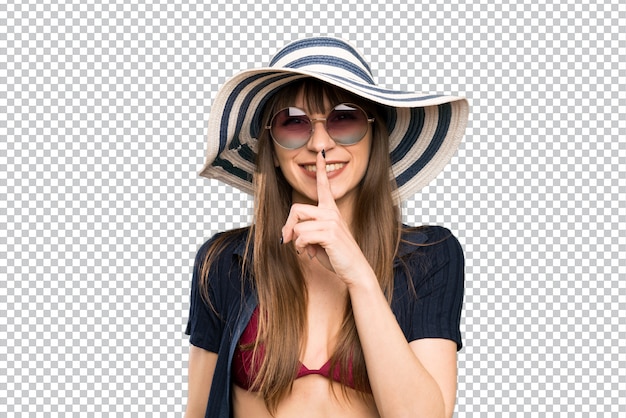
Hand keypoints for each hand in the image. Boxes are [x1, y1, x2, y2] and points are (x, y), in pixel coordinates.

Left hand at [281, 151, 371, 282]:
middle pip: (296, 209)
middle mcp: (331, 212)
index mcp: (331, 210)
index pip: (324, 186)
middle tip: (287, 240)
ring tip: (306, 250)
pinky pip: (302, 236)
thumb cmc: (337, 255)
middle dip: (287, 226)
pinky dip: (301, 247)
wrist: (354, 269)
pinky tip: (310, 253)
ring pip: (297, 225)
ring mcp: (331, 222)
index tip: (321, 153)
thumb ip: (306, 231)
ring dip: (296, 241)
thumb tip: (289, 234)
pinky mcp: (330, 233)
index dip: (321, 169)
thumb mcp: (319, 241)